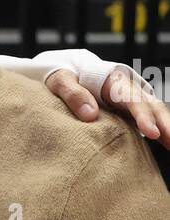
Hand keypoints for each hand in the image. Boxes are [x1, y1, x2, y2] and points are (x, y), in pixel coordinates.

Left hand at [46, 66, 169, 147]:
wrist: (66, 74)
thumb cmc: (62, 76)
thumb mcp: (60, 80)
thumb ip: (72, 94)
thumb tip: (90, 114)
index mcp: (113, 79)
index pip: (131, 98)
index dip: (142, 115)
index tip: (150, 132)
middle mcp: (127, 87)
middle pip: (150, 104)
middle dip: (164, 123)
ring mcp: (131, 98)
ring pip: (154, 112)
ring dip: (166, 128)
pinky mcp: (129, 109)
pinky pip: (149, 119)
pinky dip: (160, 131)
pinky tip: (168, 144)